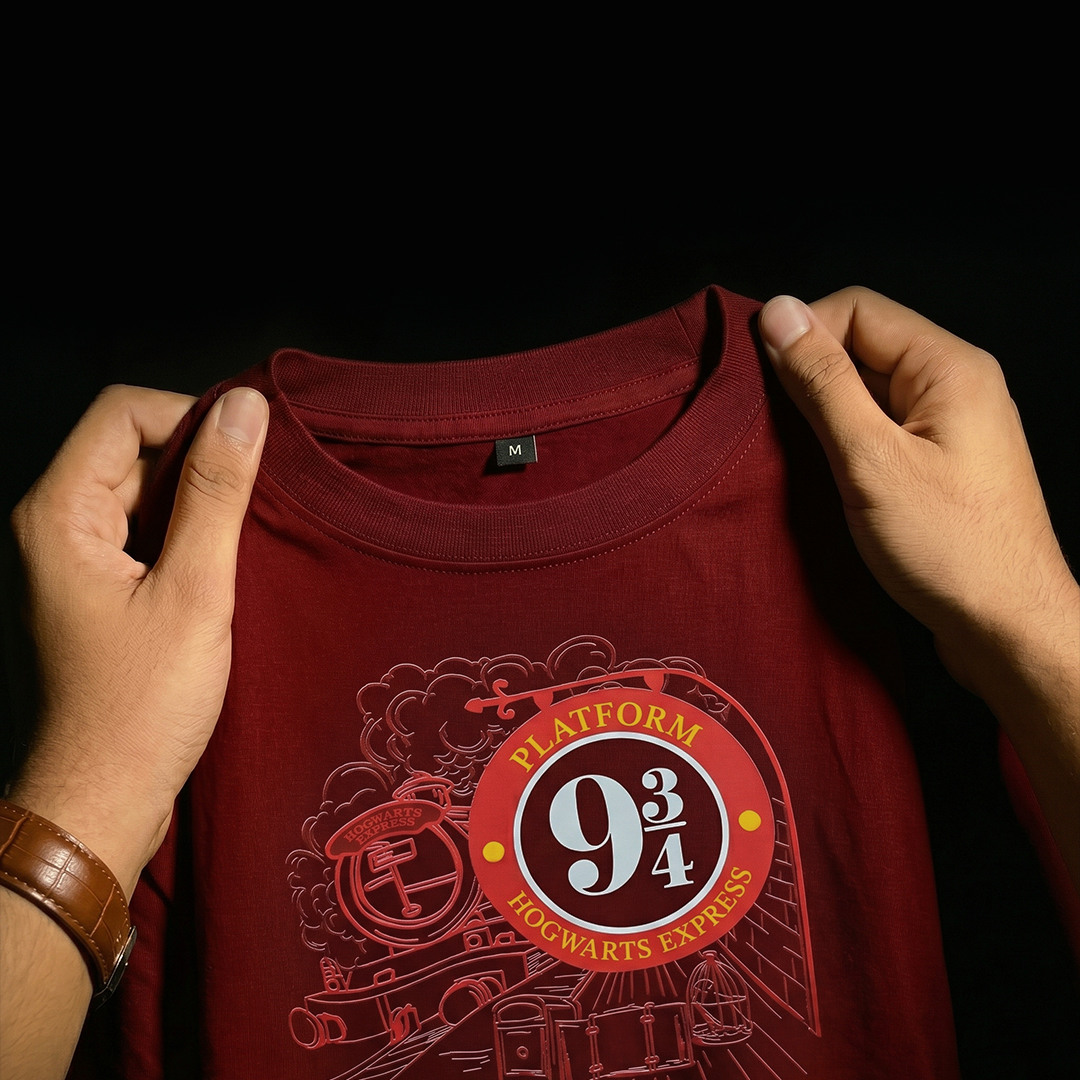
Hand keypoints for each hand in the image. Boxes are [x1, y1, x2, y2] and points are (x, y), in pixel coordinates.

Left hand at [8, 384, 267, 896]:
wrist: (102, 799)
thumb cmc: (142, 707)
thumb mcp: (194, 591)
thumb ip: (218, 493)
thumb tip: (247, 409)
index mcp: (60, 514)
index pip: (123, 412)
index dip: (192, 416)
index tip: (251, 456)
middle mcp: (54, 524)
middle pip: (132, 445)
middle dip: (201, 462)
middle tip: (258, 505)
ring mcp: (72, 556)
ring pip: (142, 488)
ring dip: (199, 502)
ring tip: (245, 540)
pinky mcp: (94, 586)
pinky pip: (144, 529)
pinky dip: (187, 535)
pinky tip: (224, 567)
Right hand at [759, 288, 1078, 886]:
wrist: (1008, 627)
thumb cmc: (948, 547)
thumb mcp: (869, 459)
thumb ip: (822, 382)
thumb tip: (779, 312)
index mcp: (948, 365)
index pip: (856, 308)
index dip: (802, 334)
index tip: (762, 384)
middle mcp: (957, 381)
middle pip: (864, 342)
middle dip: (811, 374)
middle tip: (775, 426)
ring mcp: (954, 421)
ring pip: (870, 386)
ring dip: (826, 411)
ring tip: (801, 455)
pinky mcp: (944, 458)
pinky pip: (884, 423)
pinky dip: (848, 439)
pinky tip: (829, 473)